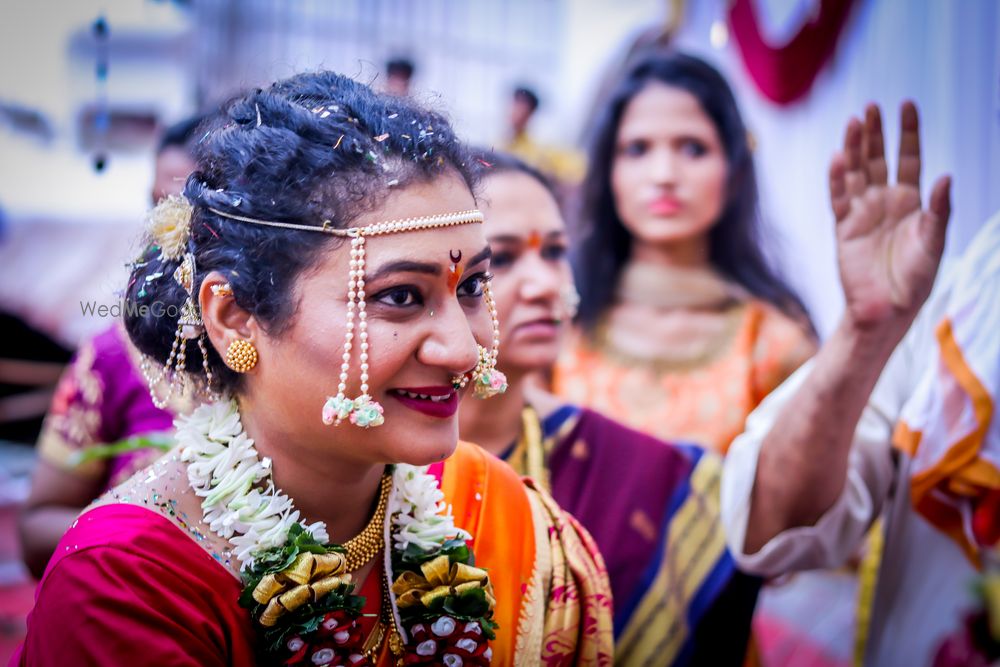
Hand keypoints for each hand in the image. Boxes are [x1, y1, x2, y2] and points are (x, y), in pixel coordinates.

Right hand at [830, 102, 950, 331]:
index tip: (907, 105)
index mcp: (910, 202)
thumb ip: (940, 210)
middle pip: (878, 159)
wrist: (887, 310)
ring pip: (856, 172)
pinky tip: (839, 157)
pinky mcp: (843, 227)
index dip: (908, 133)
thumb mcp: (934, 242)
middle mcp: (884, 202)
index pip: (908, 158)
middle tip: (872, 106)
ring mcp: (862, 213)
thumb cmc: (915, 279)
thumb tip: (946, 176)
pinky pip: (839, 198)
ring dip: (854, 147)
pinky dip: (838, 178)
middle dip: (875, 133)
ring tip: (854, 121)